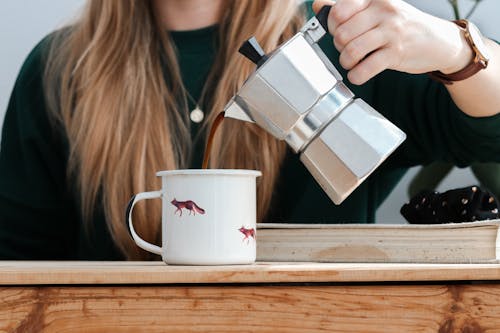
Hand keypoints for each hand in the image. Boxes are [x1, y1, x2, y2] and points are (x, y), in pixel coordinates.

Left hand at [312, 0, 471, 84]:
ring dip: (346, 62)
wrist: (439, 41)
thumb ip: (348, 7)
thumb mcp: (378, 9)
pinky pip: (365, 68)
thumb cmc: (402, 25)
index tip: (338, 31)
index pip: (339, 10)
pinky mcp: (396, 53)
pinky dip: (356, 76)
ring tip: (351, 62)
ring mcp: (391, 32)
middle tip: (346, 49)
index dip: (332, 25)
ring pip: (351, 51)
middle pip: (342, 33)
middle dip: (339, 46)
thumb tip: (318, 5)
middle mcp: (384, 11)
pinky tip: (358, 74)